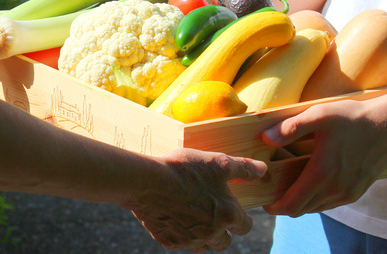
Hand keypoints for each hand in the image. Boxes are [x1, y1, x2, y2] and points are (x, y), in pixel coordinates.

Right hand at [131, 149, 266, 251]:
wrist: (145, 181)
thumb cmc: (183, 170)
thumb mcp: (216, 162)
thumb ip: (242, 167)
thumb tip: (263, 170)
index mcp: (227, 215)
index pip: (246, 227)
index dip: (242, 219)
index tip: (235, 211)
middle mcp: (211, 233)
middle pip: (225, 242)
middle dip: (223, 232)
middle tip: (213, 216)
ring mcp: (188, 240)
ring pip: (202, 247)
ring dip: (202, 237)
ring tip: (194, 219)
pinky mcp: (168, 241)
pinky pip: (179, 244)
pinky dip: (179, 235)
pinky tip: (173, 219)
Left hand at [261, 96, 386, 215]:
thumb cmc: (352, 118)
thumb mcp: (319, 115)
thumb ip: (291, 127)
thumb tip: (265, 138)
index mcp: (322, 173)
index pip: (292, 205)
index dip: (274, 207)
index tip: (263, 200)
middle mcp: (335, 189)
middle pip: (301, 210)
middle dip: (283, 204)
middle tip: (271, 190)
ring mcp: (348, 192)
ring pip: (315, 208)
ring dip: (300, 202)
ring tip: (287, 185)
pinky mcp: (356, 191)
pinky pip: (329, 204)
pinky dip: (315, 199)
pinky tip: (309, 182)